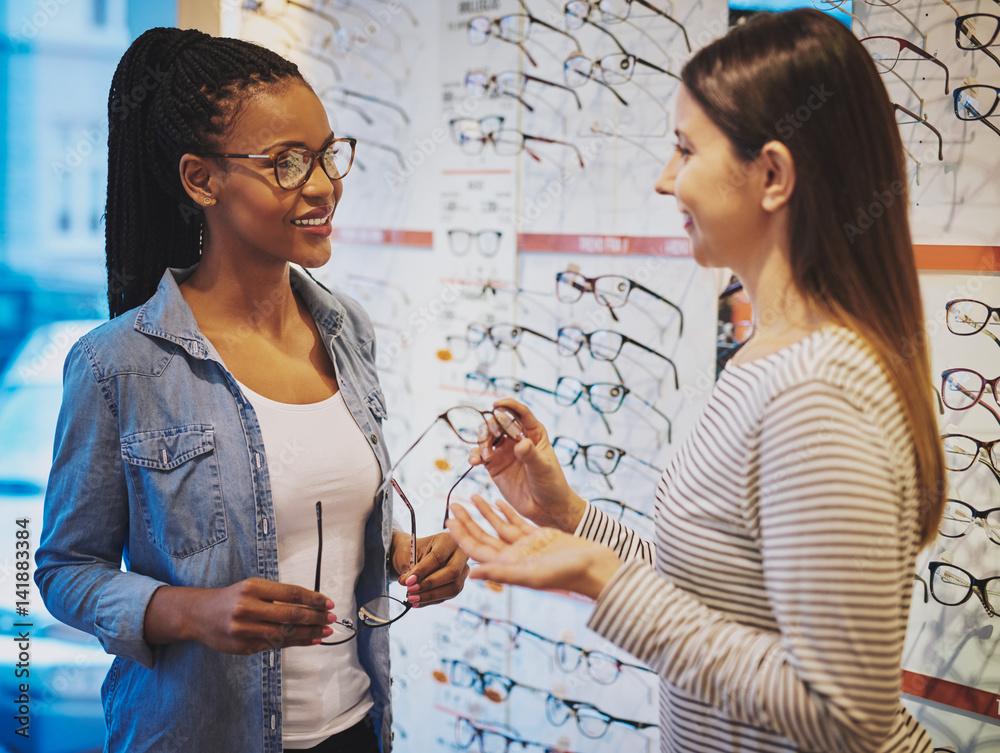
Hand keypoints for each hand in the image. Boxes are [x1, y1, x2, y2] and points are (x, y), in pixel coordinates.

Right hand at [147, 578, 334, 654]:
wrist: (199, 615)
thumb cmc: (232, 598)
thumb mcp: (252, 588)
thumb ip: (277, 596)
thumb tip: (311, 604)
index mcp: (252, 588)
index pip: (290, 593)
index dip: (313, 599)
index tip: (329, 603)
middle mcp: (247, 607)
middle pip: (289, 614)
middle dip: (315, 617)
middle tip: (331, 618)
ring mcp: (244, 629)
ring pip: (284, 633)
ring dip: (309, 633)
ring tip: (325, 631)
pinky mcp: (242, 646)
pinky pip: (274, 645)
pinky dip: (294, 643)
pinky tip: (309, 640)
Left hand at [390, 530, 469, 606]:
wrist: (415, 555)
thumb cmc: (412, 551)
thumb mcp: (407, 555)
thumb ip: (409, 569)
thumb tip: (409, 584)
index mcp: (447, 540)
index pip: (438, 557)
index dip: (423, 571)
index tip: (408, 581)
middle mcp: (459, 554)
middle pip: (452, 572)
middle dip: (430, 584)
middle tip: (410, 590)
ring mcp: (462, 570)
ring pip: (453, 587)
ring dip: (430, 595)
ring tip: (411, 598)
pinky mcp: (459, 583)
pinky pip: (448, 595)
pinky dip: (431, 600)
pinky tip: (417, 601)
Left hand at [446, 496, 622, 600]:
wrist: (597, 567)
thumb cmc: (568, 574)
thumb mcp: (534, 573)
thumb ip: (503, 573)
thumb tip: (472, 574)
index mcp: (510, 566)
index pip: (477, 550)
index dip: (462, 536)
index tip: (448, 520)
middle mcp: (515, 557)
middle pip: (484, 537)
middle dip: (467, 521)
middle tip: (453, 504)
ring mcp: (527, 546)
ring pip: (499, 526)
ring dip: (484, 512)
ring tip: (471, 496)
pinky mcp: (540, 536)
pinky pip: (517, 522)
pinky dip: (506, 511)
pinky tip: (497, 500)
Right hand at [470, 398, 586, 531]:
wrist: (545, 508)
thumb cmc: (550, 484)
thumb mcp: (543, 468)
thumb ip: (530, 455)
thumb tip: (520, 443)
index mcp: (534, 433)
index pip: (520, 412)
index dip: (508, 405)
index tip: (497, 404)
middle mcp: (516, 439)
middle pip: (499, 422)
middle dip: (491, 426)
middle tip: (492, 438)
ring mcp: (504, 451)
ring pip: (486, 436)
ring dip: (482, 441)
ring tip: (485, 456)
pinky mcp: (494, 465)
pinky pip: (480, 455)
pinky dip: (474, 455)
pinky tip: (475, 461)